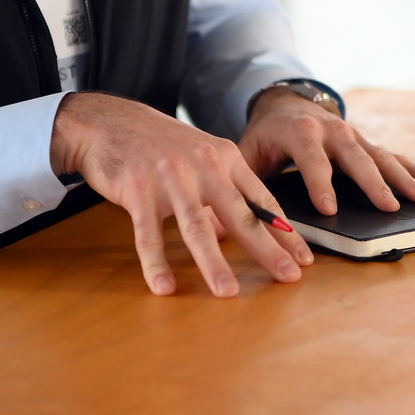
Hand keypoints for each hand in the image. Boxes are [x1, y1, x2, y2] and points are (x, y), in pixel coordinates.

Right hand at [51, 92, 313, 296]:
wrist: (110, 122)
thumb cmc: (162, 146)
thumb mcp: (202, 158)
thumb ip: (223, 192)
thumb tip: (237, 233)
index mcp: (226, 158)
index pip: (263, 201)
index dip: (285, 232)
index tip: (303, 259)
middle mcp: (204, 166)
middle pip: (241, 215)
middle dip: (267, 250)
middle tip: (288, 277)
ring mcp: (171, 178)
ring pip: (197, 227)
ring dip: (214, 263)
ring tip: (228, 292)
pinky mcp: (138, 190)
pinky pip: (148, 233)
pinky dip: (156, 262)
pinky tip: (164, 286)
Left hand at [239, 89, 414, 216]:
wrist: (284, 104)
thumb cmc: (264, 137)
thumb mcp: (245, 154)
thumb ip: (237, 181)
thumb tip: (218, 219)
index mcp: (298, 131)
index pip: (310, 158)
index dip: (320, 184)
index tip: (330, 210)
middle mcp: (331, 129)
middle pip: (355, 157)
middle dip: (373, 183)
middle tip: (389, 207)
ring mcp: (352, 135)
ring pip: (380, 156)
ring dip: (402, 177)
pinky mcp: (365, 143)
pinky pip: (392, 156)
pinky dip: (412, 169)